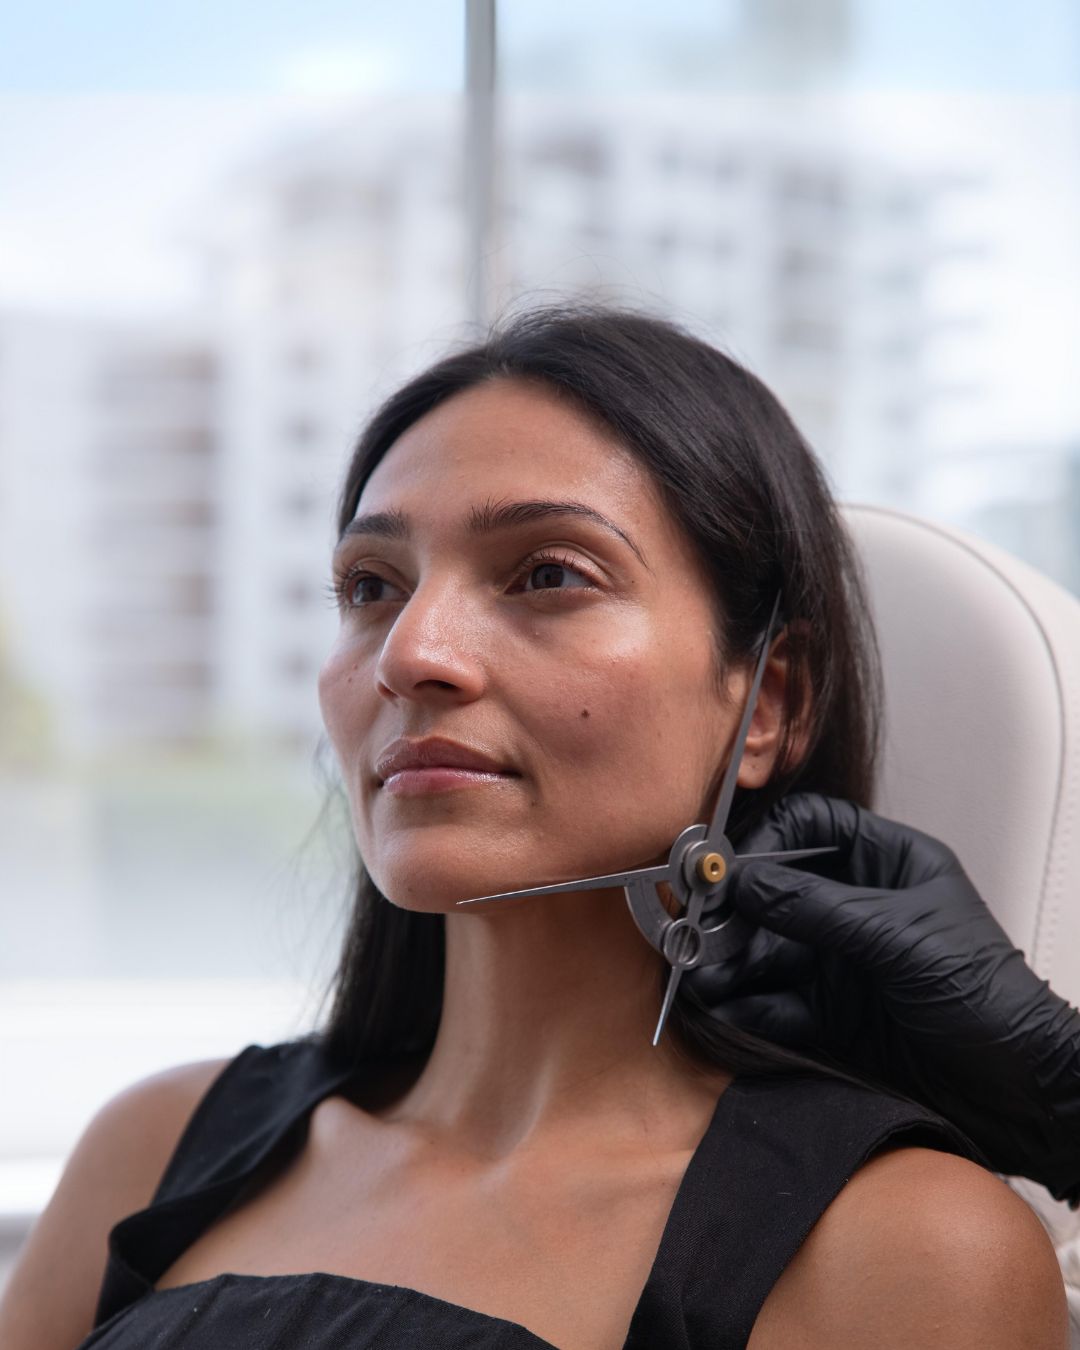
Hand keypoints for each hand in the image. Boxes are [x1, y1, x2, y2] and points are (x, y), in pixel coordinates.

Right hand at [683, 792, 1079, 1204]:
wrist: (1019, 1090)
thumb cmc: (990, 999)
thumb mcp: (898, 938)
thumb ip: (817, 908)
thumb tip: (746, 881)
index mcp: (889, 865)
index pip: (814, 827)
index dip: (768, 841)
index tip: (729, 867)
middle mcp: (860, 908)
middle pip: (779, 893)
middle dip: (737, 913)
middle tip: (700, 929)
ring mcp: (844, 962)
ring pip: (771, 950)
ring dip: (734, 963)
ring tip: (704, 976)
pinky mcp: (834, 1015)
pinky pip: (777, 1001)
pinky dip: (747, 1005)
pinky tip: (725, 1008)